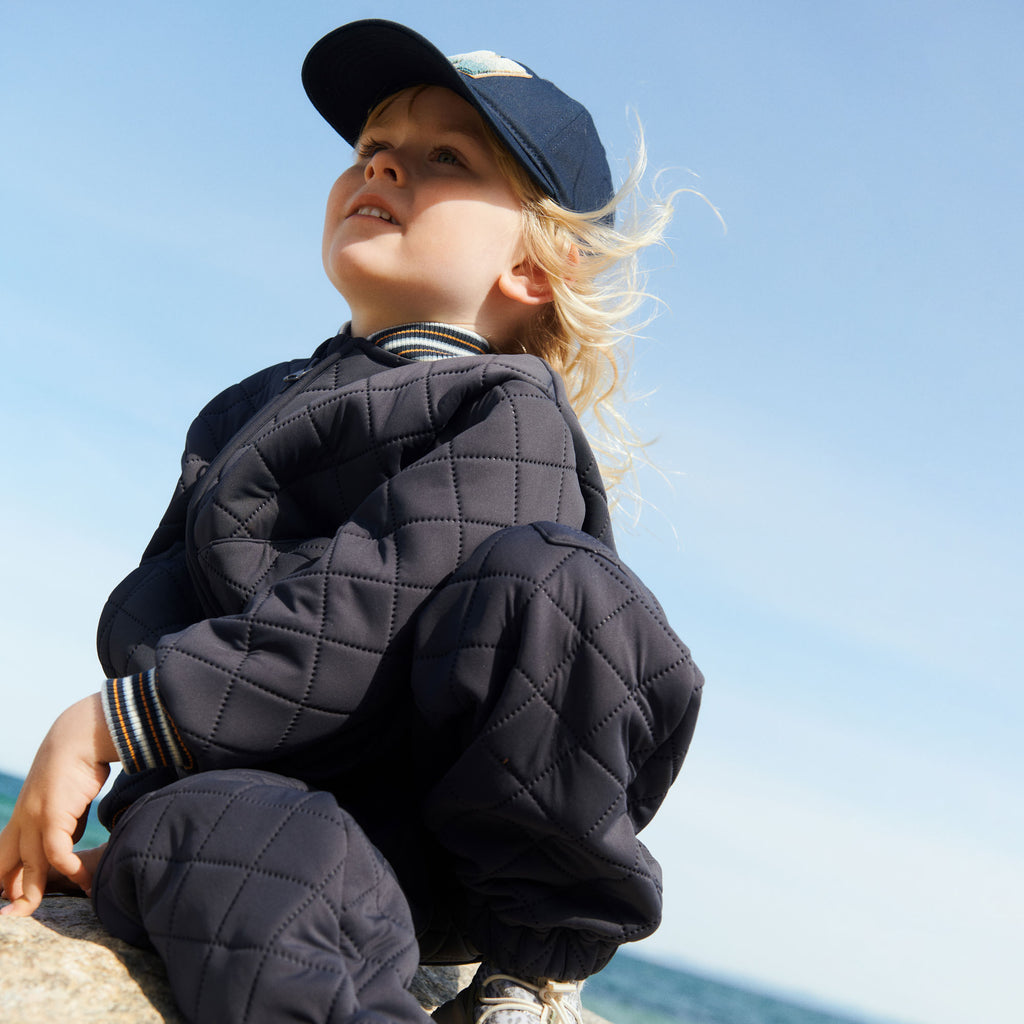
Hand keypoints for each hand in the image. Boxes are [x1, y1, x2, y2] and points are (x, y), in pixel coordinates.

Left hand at [0, 694, 116, 916]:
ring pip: (27, 867)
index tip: (10, 901)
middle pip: (4, 867)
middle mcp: (22, 820)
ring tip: (37, 913)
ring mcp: (34, 818)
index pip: (4, 858)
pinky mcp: (52, 815)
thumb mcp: (65, 801)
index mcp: (22, 817)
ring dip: (32, 895)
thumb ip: (65, 824)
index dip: (4, 881)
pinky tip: (83, 880)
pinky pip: (57, 854)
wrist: (78, 737)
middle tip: (8, 919)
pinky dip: (69, 870)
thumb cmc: (76, 765)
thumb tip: (70, 843)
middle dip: (5, 895)